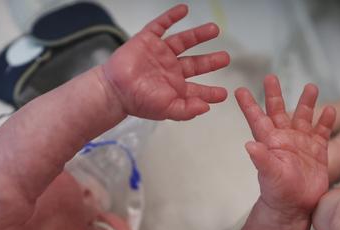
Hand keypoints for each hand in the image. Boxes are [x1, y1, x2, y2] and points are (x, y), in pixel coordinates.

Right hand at [103, 4, 229, 120]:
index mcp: (175, 88)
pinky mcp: (148, 40)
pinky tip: (184, 10)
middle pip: (196, 63)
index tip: (223, 94)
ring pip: (184, 41)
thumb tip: (205, 108)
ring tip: (214, 29)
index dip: (211, 92)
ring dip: (199, 35)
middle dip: (211, 61)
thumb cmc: (138, 101)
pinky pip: (161, 25)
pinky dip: (172, 16)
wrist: (115, 89)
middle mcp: (170, 70)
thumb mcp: (166, 110)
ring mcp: (160, 53)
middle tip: (225, 58)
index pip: (198, 90)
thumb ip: (186, 110)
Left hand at [235, 75, 335, 215]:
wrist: (296, 207)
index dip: (249, 104)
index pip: (257, 119)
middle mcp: (285, 138)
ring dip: (307, 102)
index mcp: (270, 142)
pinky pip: (323, 132)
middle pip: (279, 111)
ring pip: (304, 117)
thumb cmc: (278, 193)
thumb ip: (261, 159)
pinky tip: (330, 110)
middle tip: (271, 76)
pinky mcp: (318, 151)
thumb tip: (249, 145)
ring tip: (311, 86)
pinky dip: (327, 121)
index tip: (239, 90)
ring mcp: (302, 143)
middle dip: (275, 94)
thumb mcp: (270, 175)